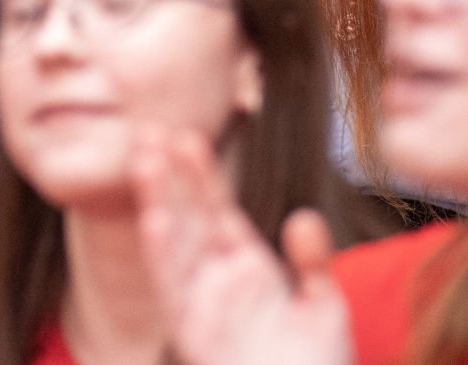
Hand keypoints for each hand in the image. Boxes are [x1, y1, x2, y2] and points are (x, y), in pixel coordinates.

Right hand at [133, 129, 351, 364]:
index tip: (184, 135)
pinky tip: (155, 221)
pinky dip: (163, 256)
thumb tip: (303, 217)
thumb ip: (312, 262)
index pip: (217, 210)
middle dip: (169, 177)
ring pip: (174, 246)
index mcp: (246, 269)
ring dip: (158, 203)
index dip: (200, 175)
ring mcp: (204, 308)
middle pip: (189, 219)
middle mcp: (218, 283)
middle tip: (149, 131)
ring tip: (144, 160)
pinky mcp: (196, 335)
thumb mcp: (323, 309)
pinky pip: (175, 291)